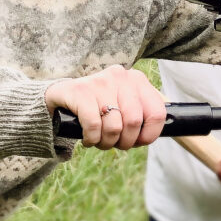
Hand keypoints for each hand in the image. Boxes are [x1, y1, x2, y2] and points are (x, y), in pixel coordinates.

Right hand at [45, 65, 166, 150]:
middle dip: (125, 142)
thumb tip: (149, 137)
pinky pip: (93, 126)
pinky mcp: (80, 91)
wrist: (62, 95)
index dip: (149, 135)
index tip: (138, 142)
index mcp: (137, 80)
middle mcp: (121, 76)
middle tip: (115, 144)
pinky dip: (91, 139)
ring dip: (106, 143)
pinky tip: (88, 139)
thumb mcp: (123, 105)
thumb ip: (141, 116)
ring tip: (99, 141)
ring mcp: (100, 82)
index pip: (157, 113)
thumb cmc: (99, 106)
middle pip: (134, 122)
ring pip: (114, 127)